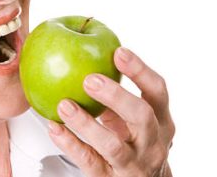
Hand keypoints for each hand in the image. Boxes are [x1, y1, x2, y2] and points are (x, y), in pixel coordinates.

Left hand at [48, 47, 174, 176]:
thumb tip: (85, 61)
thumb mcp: (134, 122)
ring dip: (86, 123)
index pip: (158, 92)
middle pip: (142, 115)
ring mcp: (134, 164)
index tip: (118, 52)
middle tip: (89, 79)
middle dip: (116, 95)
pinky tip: (55, 128)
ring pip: (112, 144)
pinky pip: (89, 161)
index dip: (140, 70)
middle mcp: (153, 143)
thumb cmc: (133, 145)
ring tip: (64, 104)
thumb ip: (116, 99)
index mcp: (162, 122)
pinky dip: (70, 144)